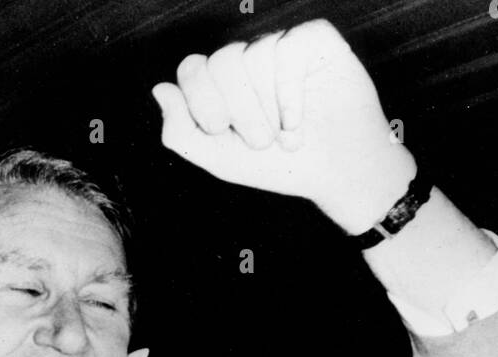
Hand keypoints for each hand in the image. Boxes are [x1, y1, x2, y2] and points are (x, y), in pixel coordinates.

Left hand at [152, 19, 415, 232]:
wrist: (338, 174)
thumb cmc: (282, 167)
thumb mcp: (221, 160)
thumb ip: (181, 132)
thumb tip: (160, 89)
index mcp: (225, 83)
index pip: (193, 68)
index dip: (202, 101)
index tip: (221, 131)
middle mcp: (252, 59)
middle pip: (223, 61)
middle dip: (240, 112)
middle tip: (262, 142)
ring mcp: (282, 47)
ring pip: (256, 57)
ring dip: (270, 110)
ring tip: (287, 136)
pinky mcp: (314, 41)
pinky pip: (287, 50)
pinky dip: (290, 94)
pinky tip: (299, 120)